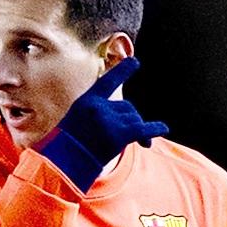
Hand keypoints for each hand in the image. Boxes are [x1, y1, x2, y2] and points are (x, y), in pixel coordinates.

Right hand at [36, 57, 167, 190]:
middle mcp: (99, 107)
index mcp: (86, 102)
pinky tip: (164, 129)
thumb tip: (125, 120)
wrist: (62, 164)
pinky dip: (155, 129)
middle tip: (132, 136)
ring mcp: (109, 121)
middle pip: (127, 107)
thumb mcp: (74, 123)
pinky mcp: (118, 135)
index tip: (135, 61)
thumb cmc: (65, 149)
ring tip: (141, 144)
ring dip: (138, 131)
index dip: (123, 71)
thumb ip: (94, 117)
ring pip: (135, 120)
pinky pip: (143, 129)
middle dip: (132, 120)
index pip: (108, 82)